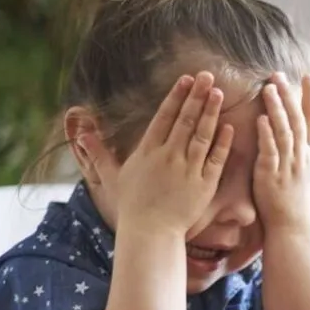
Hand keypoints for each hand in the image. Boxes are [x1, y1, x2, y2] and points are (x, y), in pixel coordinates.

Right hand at [80, 71, 233, 235]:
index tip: (186, 79)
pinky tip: (229, 126)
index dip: (176, 96)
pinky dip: (223, 142)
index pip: (164, 117)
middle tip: (208, 76)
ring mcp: (188, 169)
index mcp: (148, 151)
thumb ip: (100, 153)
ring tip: (219, 93)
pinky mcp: (204, 184)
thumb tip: (80, 134)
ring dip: (211, 112)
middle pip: (185, 120)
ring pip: (202, 135)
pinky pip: (216, 159)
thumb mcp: (113, 177)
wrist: (150, 232)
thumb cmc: (131, 206)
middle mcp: (169, 156)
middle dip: (197, 96)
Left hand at [253, 73, 309, 231]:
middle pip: (297, 120)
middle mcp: (302, 156)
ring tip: (268, 88)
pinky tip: (260, 119)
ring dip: (277, 109)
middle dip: (290, 96)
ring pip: (284, 131)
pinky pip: (270, 151)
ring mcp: (288, 164)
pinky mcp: (271, 174)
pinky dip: (266, 135)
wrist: (294, 225)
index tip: (308, 76)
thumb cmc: (303, 198)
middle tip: (279, 75)